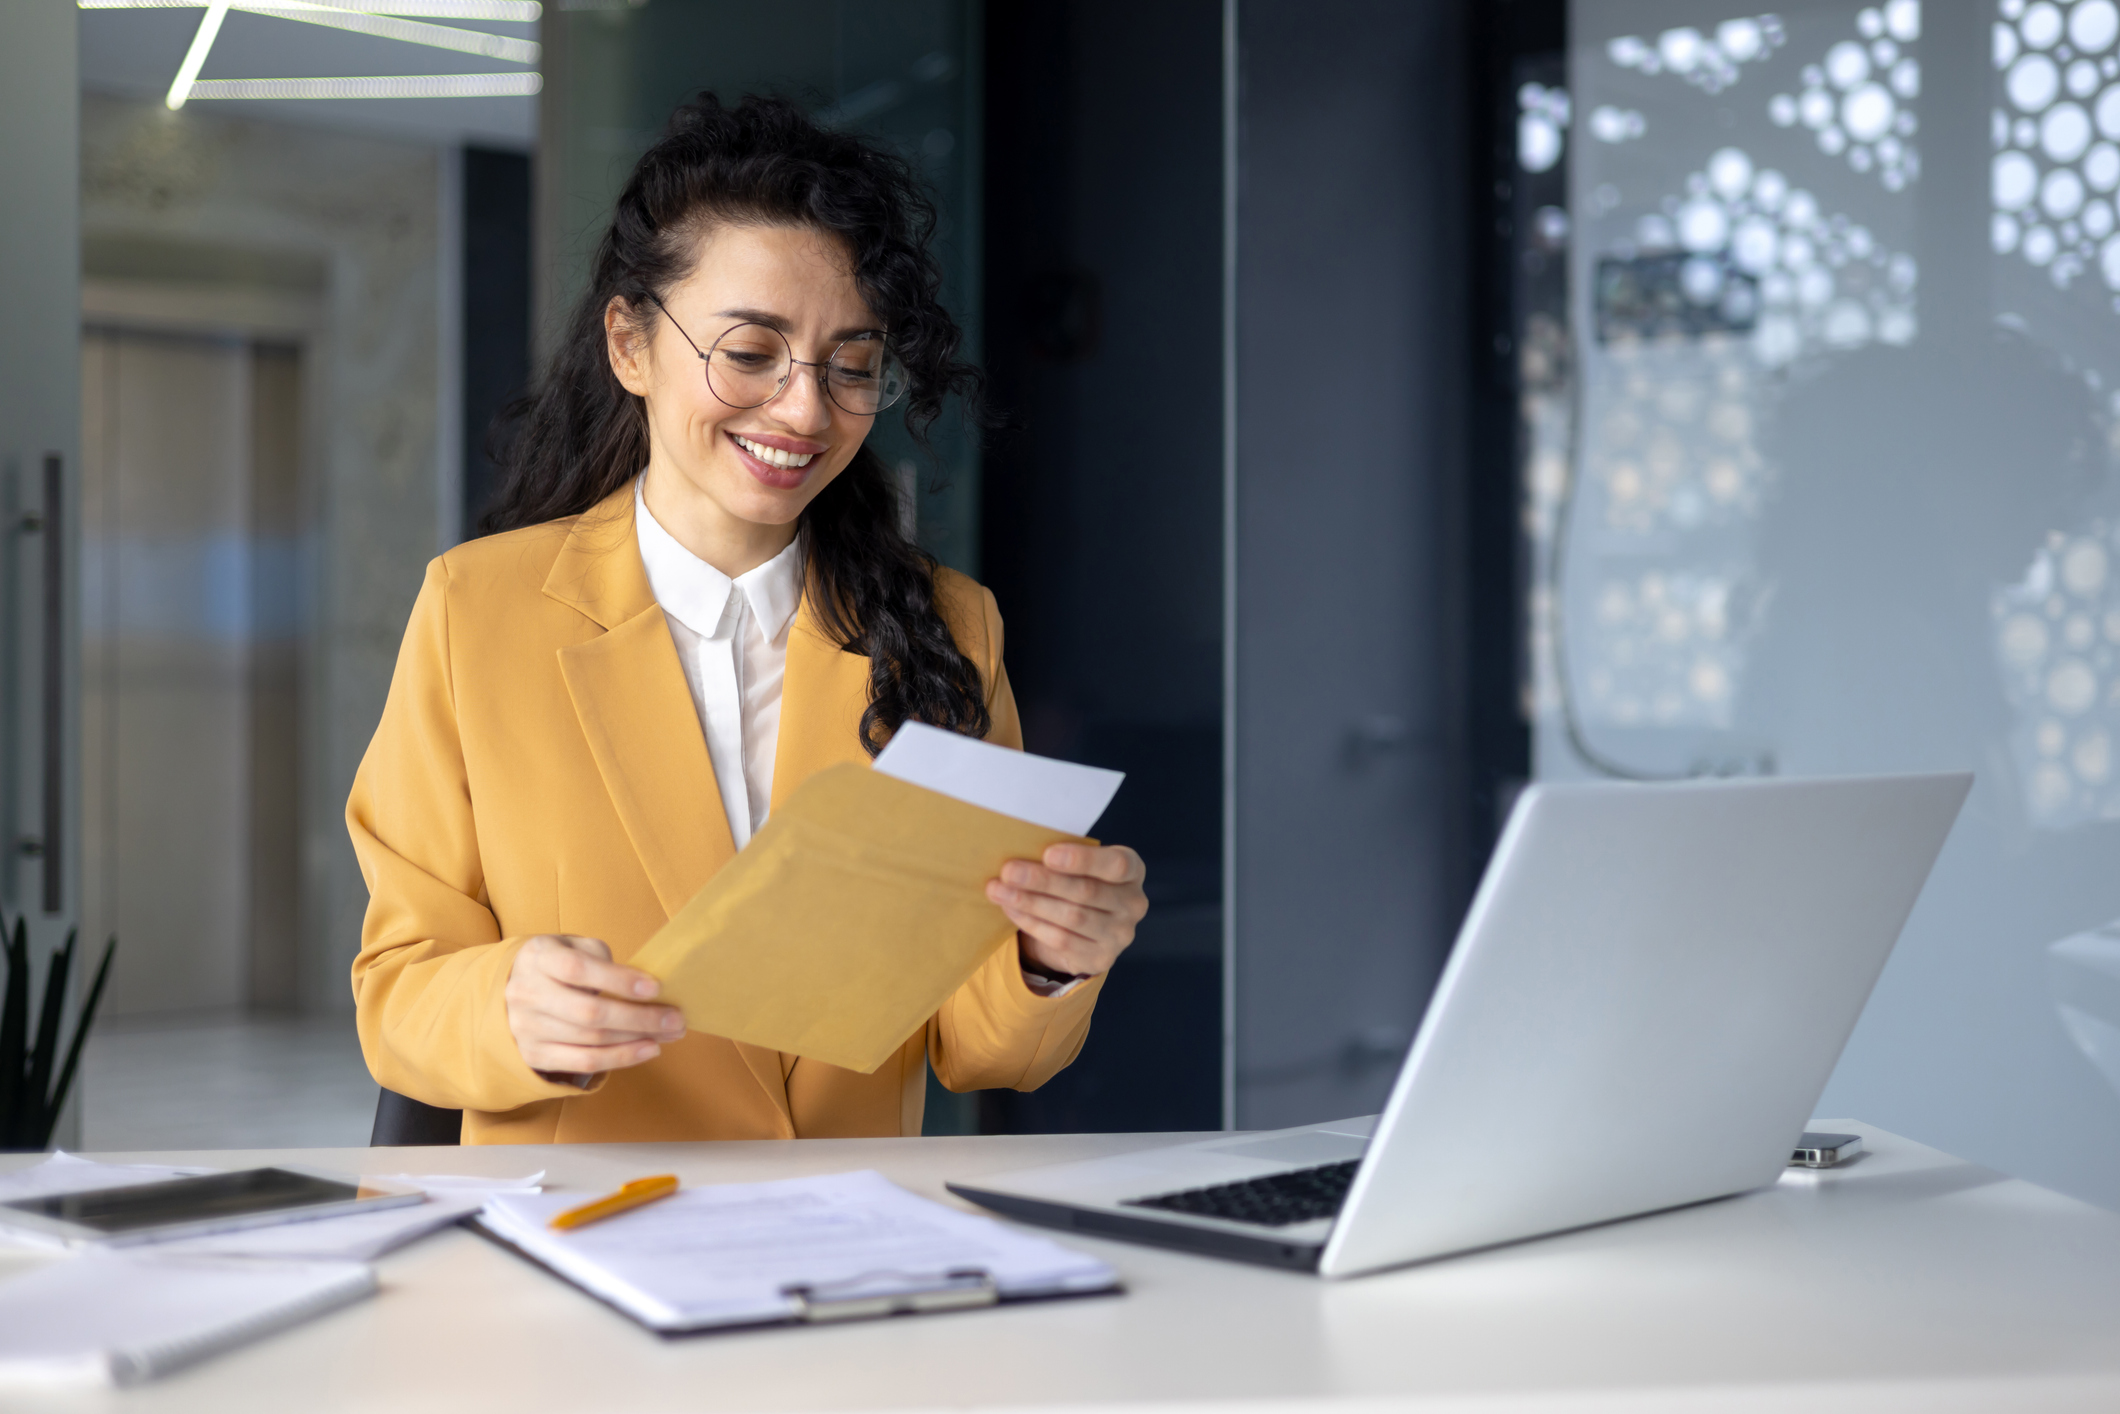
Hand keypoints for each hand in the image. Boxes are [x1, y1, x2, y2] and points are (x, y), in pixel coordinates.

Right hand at [504, 934, 684, 1075]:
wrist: (512, 988)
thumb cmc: (556, 963)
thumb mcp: (572, 945)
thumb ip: (601, 958)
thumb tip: (641, 986)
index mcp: (538, 958)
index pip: (578, 969)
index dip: (618, 980)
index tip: (655, 987)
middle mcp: (527, 994)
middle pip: (589, 1013)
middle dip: (639, 1017)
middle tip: (675, 1019)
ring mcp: (527, 1028)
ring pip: (591, 1040)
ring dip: (637, 1039)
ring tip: (669, 1034)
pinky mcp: (534, 1055)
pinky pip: (583, 1062)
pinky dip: (621, 1058)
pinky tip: (647, 1049)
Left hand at [985, 844, 1147, 978]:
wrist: (1085, 928)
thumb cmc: (1077, 881)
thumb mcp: (1079, 865)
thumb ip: (1061, 857)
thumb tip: (1018, 849)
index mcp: (1132, 871)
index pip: (1116, 864)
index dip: (1082, 860)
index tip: (1047, 854)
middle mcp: (1133, 903)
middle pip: (1086, 892)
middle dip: (1043, 881)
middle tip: (1008, 871)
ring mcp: (1120, 935)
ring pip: (1071, 917)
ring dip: (1030, 903)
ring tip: (999, 890)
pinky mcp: (1101, 958)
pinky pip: (1061, 939)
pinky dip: (1031, 923)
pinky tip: (1010, 910)